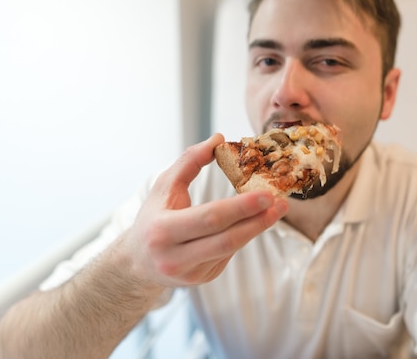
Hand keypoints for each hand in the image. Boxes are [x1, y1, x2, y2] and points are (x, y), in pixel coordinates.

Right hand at [123, 134, 287, 287]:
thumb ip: (189, 161)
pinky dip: (242, 236)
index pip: (209, 218)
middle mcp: (175, 257)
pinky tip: (251, 223)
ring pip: (231, 248)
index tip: (266, 194)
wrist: (137, 262)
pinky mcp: (202, 279)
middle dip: (257, 221)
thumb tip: (218, 138)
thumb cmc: (153, 216)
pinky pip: (228, 254)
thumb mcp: (164, 186)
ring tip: (277, 210)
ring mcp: (190, 273)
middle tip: (280, 203)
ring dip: (257, 228)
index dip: (240, 208)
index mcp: (163, 231)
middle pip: (226, 239)